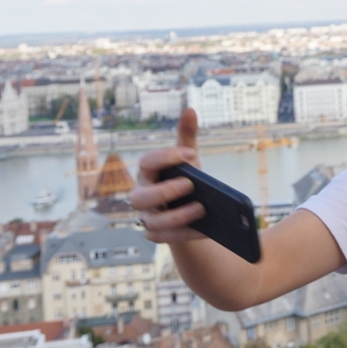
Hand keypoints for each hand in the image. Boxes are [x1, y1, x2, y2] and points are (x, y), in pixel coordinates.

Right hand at [129, 108, 206, 243]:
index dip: (166, 157)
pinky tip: (207, 227)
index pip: (147, 163)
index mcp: (148, 174)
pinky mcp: (157, 236)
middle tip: (190, 184)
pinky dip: (187, 233)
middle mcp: (141, 196)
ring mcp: (147, 218)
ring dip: (177, 216)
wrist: (190, 210)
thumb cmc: (185, 179)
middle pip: (140, 198)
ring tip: (202, 208)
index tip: (191, 153)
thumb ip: (187, 136)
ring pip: (153, 222)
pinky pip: (167, 238)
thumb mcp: (188, 160)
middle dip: (165, 191)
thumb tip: (190, 109)